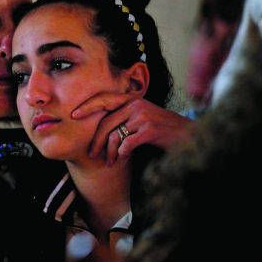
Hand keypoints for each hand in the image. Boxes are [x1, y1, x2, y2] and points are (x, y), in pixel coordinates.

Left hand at [71, 92, 194, 164]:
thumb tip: (101, 130)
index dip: (87, 106)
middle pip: (106, 123)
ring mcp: (143, 116)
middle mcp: (136, 104)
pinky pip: (127, 144)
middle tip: (92, 154)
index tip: (73, 115)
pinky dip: (122, 153)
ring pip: (115, 136)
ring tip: (109, 162)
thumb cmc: (162, 130)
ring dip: (110, 152)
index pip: (104, 99)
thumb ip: (124, 118)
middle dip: (96, 141)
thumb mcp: (142, 118)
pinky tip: (123, 159)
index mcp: (132, 100)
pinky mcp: (150, 130)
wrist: (188, 136)